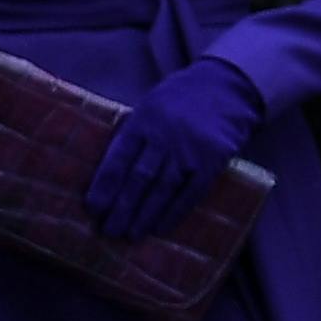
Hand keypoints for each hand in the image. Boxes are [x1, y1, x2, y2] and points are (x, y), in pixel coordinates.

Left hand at [83, 58, 264, 241]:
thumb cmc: (179, 99)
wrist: (228, 86)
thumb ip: (132, 135)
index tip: (93, 208)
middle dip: (122, 207)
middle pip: (139, 178)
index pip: (118, 158)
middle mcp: (164, 136)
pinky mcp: (213, 160)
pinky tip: (161, 227)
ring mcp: (190, 149)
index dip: (105, 185)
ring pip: (163, 188)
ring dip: (146, 215)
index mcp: (143, 121)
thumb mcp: (149, 106)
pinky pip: (192, 192)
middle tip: (109, 231)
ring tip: (132, 235)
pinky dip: (175, 212)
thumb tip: (109, 175)